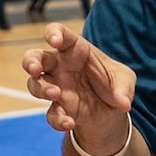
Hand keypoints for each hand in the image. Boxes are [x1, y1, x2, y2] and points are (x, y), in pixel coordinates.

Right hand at [21, 24, 135, 148]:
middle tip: (35, 69)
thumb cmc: (113, 84)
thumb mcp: (125, 80)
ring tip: (55, 94)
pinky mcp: (59, 108)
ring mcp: (56, 87)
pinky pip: (51, 114)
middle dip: (30, 61)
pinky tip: (70, 122)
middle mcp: (60, 66)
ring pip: (34, 84)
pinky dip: (58, 119)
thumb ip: (124, 87)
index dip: (53, 33)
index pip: (58, 33)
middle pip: (34, 57)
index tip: (54, 40)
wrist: (111, 111)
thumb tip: (123, 103)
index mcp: (74, 50)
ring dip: (41, 88)